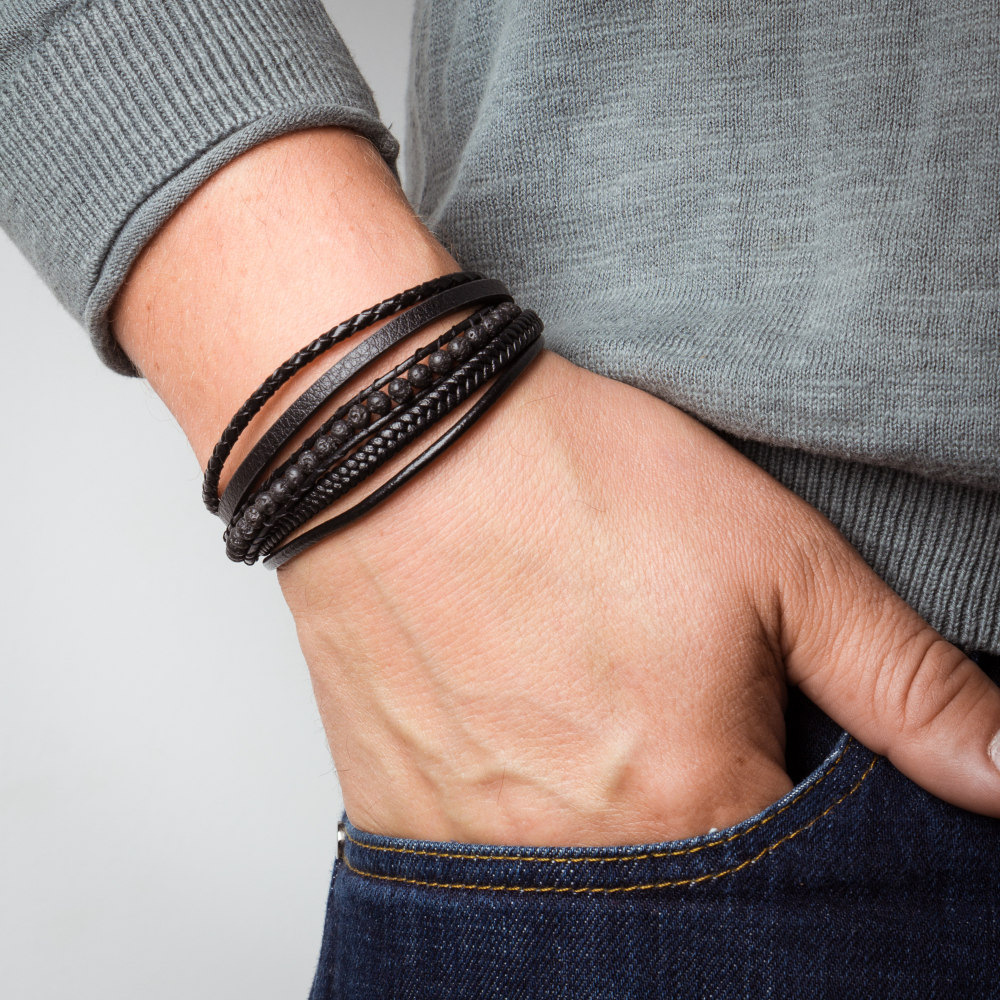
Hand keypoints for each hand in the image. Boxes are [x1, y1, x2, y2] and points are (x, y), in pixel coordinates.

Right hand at [114, 128, 999, 845]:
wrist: (393, 444)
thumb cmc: (573, 484)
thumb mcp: (774, 559)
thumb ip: (903, 683)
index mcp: (690, 805)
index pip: (795, 881)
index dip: (786, 793)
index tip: (749, 725)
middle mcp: (576, 859)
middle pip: (677, 881)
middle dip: (690, 802)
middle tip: (650, 694)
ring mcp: (470, 847)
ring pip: (577, 874)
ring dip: (599, 806)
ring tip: (582, 694)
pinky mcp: (398, 814)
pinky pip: (481, 857)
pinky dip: (516, 806)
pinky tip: (513, 718)